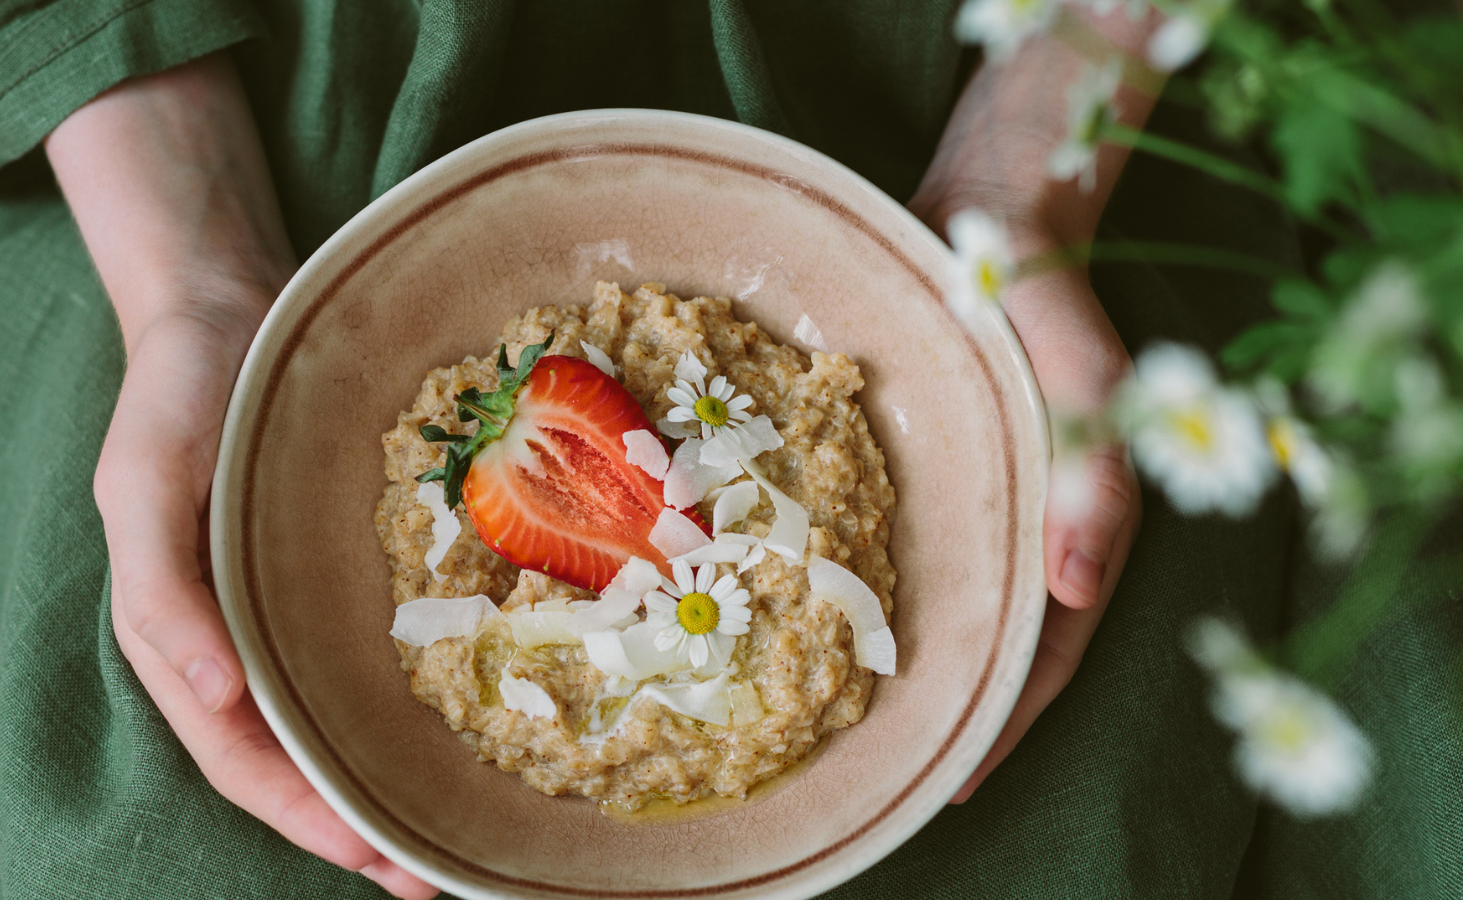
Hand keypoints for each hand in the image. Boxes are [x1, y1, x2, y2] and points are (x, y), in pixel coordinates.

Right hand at [48, 55, 435, 898]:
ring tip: (452, 830)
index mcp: (181, 638)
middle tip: (434, 876)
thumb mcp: (141, 484)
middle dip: (355, 826)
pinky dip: (399, 699)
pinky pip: (362, 651)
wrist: (226, 309)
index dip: (305, 817)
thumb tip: (210, 696)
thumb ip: (159, 590)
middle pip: (295, 760)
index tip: (377, 859)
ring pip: (333, 718)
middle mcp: (238, 638)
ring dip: (383, 778)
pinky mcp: (327, 569)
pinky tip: (453, 721)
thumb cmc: (170, 396)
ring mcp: (285, 606)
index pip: (241, 759)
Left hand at [907, 9, 1157, 802]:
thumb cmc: (1042, 287)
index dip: (1000, 726)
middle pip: (985, 646)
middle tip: (877, 776)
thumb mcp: (1088, 373)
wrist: (988, 206)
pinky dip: (863, 588)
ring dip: (901, 663)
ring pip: (940, 604)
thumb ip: (1097, 476)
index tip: (948, 786)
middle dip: (944, 716)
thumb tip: (1076, 592)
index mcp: (1068, 524)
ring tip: (834, 722)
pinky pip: (894, 543)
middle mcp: (1017, 525)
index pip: (1041, 655)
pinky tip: (804, 614)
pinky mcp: (923, 466)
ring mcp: (970, 498)